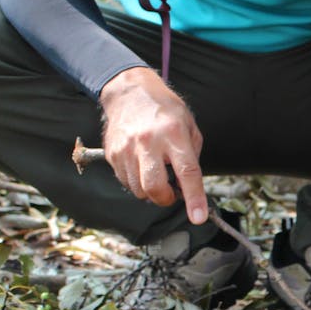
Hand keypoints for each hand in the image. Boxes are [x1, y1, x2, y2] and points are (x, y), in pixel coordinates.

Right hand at [99, 67, 207, 224]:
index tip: (198, 217)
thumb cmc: (164, 109)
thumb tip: (188, 185)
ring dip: (150, 190)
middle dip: (165, 199)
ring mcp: (127, 149)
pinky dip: (136, 182)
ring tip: (156, 172)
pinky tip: (141, 166)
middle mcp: (148, 142)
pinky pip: (125, 182)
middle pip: (154, 188)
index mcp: (174, 134)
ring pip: (138, 189)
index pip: (187, 172)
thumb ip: (192, 155)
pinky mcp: (112, 154)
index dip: (194, 198)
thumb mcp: (189, 125)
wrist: (129, 93)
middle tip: (171, 193)